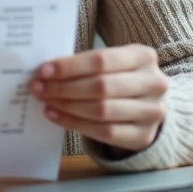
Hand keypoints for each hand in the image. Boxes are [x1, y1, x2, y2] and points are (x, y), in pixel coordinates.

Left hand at [29, 44, 168, 153]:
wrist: (149, 107)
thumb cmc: (122, 78)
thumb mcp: (114, 64)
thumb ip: (87, 64)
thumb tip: (47, 71)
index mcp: (144, 56)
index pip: (101, 60)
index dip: (70, 66)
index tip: (44, 71)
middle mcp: (153, 83)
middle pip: (101, 86)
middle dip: (64, 87)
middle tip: (38, 88)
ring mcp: (152, 112)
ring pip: (101, 110)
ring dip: (67, 106)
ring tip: (46, 101)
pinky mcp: (144, 136)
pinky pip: (104, 132)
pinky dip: (75, 124)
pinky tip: (57, 116)